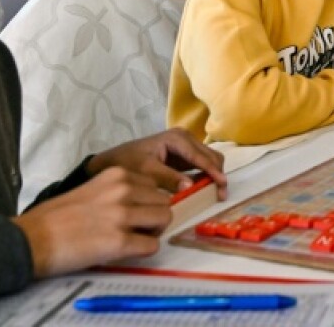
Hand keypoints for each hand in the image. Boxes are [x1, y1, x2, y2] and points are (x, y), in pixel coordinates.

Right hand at [15, 167, 172, 277]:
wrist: (30, 239)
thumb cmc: (55, 217)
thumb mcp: (92, 190)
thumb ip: (117, 191)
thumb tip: (141, 203)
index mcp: (116, 174)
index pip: (154, 184)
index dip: (148, 201)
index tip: (136, 212)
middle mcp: (123, 190)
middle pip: (164, 201)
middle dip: (154, 216)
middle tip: (137, 229)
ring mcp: (122, 215)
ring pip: (164, 220)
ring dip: (152, 232)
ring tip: (132, 239)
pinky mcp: (119, 242)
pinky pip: (152, 245)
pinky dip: (144, 250)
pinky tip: (126, 251)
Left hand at [88, 129, 227, 199]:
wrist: (111, 162)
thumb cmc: (128, 162)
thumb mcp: (146, 171)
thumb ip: (168, 178)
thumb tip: (190, 186)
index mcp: (177, 138)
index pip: (201, 156)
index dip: (213, 172)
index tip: (222, 186)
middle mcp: (185, 138)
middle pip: (211, 156)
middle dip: (218, 174)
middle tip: (220, 194)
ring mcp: (186, 146)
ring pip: (209, 160)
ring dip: (214, 175)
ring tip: (215, 194)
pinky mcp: (184, 155)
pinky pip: (201, 165)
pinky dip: (206, 176)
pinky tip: (206, 189)